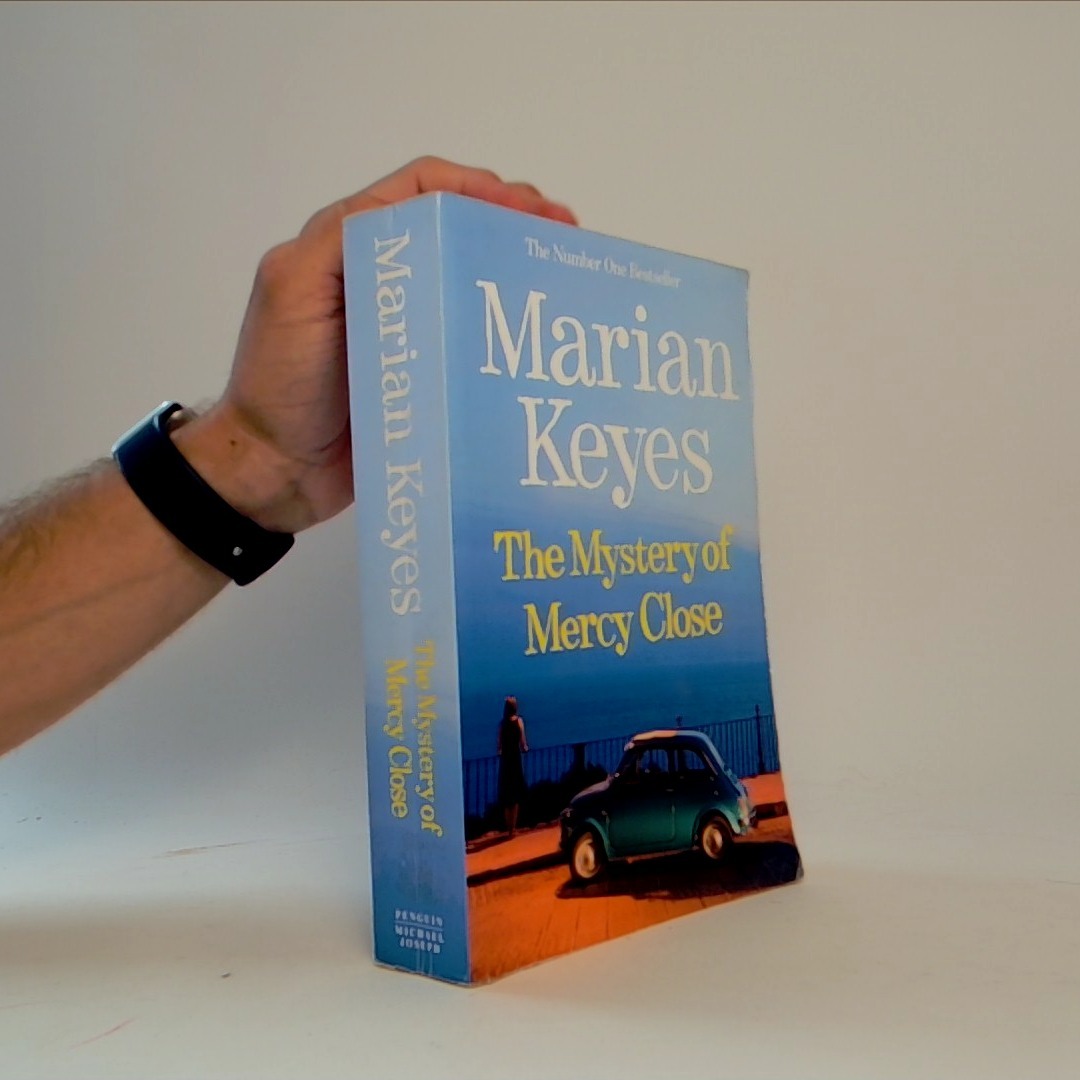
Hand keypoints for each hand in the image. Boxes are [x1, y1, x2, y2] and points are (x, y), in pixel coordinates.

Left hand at [177, 157, 576, 533]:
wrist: (276, 472)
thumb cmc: (278, 384)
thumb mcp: (293, 293)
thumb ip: (341, 241)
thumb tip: (414, 209)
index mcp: (349, 248)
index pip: (421, 190)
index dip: (478, 188)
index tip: (529, 208)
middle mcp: (383, 279)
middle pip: (454, 229)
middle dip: (510, 221)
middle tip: (561, 236)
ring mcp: (405, 326)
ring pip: (466, 280)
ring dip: (511, 270)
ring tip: (557, 276)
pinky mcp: (421, 371)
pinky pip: (466, 336)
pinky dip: (500, 328)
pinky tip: (531, 338)